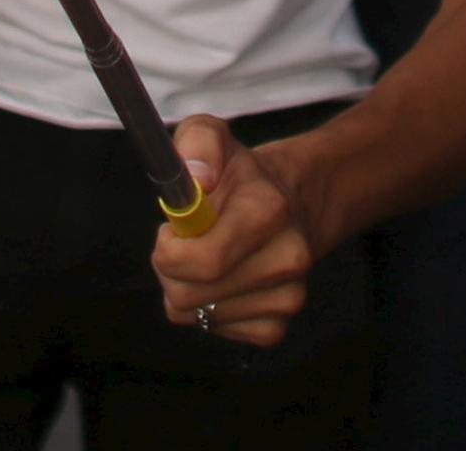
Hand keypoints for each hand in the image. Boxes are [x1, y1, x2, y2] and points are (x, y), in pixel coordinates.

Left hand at [151, 118, 318, 350]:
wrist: (296, 203)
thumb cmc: (243, 176)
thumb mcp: (212, 137)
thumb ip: (198, 144)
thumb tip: (196, 179)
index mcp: (268, 211)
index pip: (202, 260)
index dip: (169, 250)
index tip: (171, 232)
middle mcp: (286, 259)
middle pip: (188, 294)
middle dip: (169, 269)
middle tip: (182, 244)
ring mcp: (286, 298)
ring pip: (194, 315)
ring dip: (185, 288)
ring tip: (204, 258)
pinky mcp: (276, 327)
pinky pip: (212, 329)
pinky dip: (205, 308)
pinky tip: (221, 280)